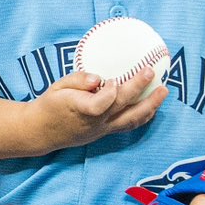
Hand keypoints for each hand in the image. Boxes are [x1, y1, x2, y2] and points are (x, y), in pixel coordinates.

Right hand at [31, 70, 165, 150]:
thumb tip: (97, 77)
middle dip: (140, 88)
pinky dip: (144, 116)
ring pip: (131, 120)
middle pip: (123, 107)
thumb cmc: (50, 105)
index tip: (110, 79)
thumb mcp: (56, 87)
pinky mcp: (105, 133)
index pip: (101, 103)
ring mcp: (102, 129)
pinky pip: (129, 125)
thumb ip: (77, 80)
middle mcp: (95, 122)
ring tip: (163, 91)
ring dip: (150, 105)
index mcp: (80, 109)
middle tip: (151, 71)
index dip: (110, 91)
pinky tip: (152, 106)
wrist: (42, 131)